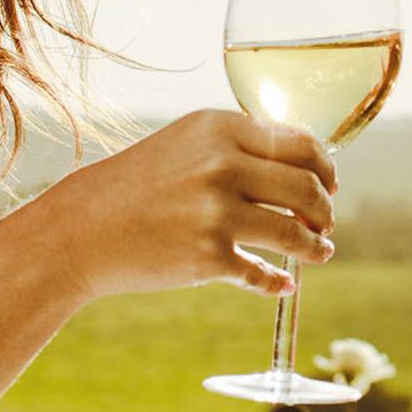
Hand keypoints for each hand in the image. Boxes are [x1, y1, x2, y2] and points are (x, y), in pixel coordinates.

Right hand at [28, 110, 336, 300]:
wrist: (82, 228)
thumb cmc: (139, 184)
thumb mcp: (187, 144)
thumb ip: (240, 146)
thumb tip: (305, 165)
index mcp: (221, 128)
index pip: (302, 145)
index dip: (326, 168)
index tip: (329, 184)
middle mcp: (223, 165)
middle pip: (307, 188)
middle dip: (325, 210)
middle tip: (325, 222)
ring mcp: (217, 212)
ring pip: (296, 233)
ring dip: (316, 246)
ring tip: (320, 251)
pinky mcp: (209, 257)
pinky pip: (262, 274)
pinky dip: (277, 282)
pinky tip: (283, 283)